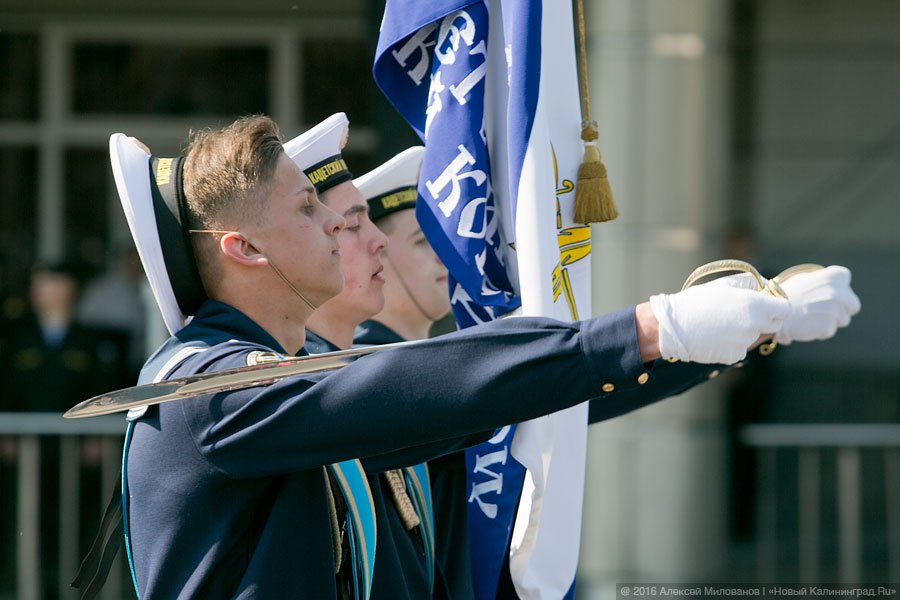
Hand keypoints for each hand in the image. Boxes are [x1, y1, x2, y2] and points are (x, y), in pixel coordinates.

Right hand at [649, 281, 791, 363]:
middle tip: (741, 314)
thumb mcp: (724, 284)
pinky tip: (716, 336)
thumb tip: (766, 286)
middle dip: (763, 319)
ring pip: (754, 336)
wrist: (673, 326)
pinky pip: (740, 348)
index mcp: (755, 305)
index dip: (778, 306)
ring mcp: (745, 342)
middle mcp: (754, 325)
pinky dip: (732, 343)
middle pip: (773, 324)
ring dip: (744, 331)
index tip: (767, 304)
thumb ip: (751, 283)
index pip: (785, 309)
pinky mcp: (734, 355)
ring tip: (721, 324)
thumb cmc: (698, 301)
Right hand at [774, 265, 860, 344]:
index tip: (826, 290)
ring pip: (842, 320)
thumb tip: (837, 289)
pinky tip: (806, 324)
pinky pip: (829, 330)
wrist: (771, 310)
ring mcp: (835, 310)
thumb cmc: (786, 294)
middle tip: (824, 310)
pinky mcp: (828, 326)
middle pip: (852, 305)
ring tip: (810, 317)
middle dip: (842, 308)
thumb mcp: (806, 279)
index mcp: (833, 276)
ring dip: (830, 320)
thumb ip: (824, 282)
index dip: (837, 285)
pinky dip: (819, 330)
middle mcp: (838, 292)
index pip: (844, 278)